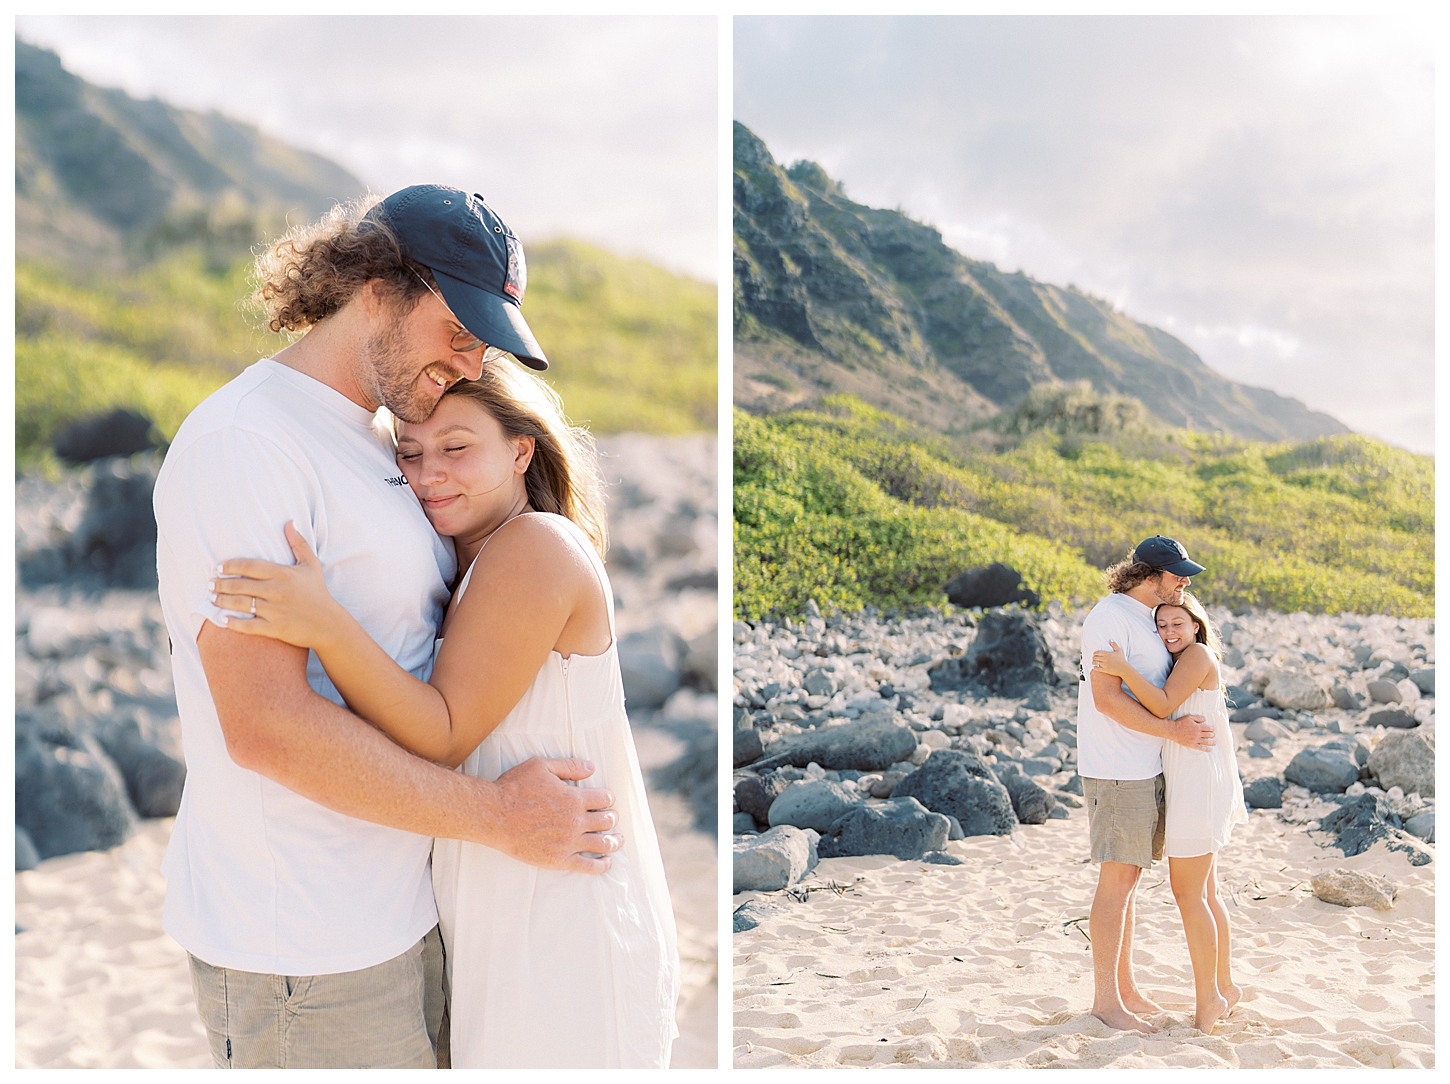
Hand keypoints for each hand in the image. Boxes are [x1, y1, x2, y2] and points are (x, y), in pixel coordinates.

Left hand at [210, 521, 342, 650]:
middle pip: (241, 585)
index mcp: (283, 574)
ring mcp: (275, 610)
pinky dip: (234, 623)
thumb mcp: (311, 565)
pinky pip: (249, 625)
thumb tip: (289, 522)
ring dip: (223, 601)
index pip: (250, 566)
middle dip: (221, 585)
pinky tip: (223, 620)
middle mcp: (277, 591)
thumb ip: (299, 543)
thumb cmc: (318, 592)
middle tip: (211, 584)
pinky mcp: (275, 628)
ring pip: (241, 604)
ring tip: (213, 599)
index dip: (231, 566)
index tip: (219, 568)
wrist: (328, 623)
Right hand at [488, 756, 621, 873]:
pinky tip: (607, 862)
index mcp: (574, 798)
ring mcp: (568, 843)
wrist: (494, 815)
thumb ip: (569, 766)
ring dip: (614, 841)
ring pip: (602, 843)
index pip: (605, 799)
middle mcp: (575, 821)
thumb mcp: (541, 766)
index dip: (608, 799)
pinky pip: (587, 866)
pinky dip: (602, 865)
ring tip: (618, 840)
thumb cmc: (515, 788)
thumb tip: (591, 768)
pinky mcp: (558, 860)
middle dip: (611, 818)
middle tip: (611, 819)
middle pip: (606, 821)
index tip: (606, 800)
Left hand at [1091, 640, 1130, 677]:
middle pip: (1095, 657)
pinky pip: (1097, 668)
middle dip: (1093, 658)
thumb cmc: (1122, 660)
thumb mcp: (1119, 651)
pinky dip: (1095, 668)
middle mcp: (1105, 659)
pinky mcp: (1105, 670)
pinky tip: (1095, 667)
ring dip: (1093, 662)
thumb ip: (1114, 645)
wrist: (1124, 669)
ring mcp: (1105, 664)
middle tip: (1094, 659)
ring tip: (1094, 663)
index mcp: (1107, 654)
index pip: (1097, 652)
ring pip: (1095, 663)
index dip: (1094, 653)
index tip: (1095, 654)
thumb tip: (1110, 640)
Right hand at [1170, 714, 1214, 750]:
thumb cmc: (1180, 723)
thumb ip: (1197, 718)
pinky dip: (1206, 749)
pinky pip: (1200, 747)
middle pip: (1208, 735)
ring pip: (1206, 741)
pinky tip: (1209, 749)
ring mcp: (1195, 740)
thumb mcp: (1189, 717)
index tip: (1212, 729)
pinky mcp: (1192, 744)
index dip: (1211, 729)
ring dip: (1211, 742)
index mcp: (1198, 727)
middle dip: (1212, 735)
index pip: (1208, 728)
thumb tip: (1205, 719)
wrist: (1173, 730)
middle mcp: (1198, 734)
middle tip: (1213, 735)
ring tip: (1214, 742)